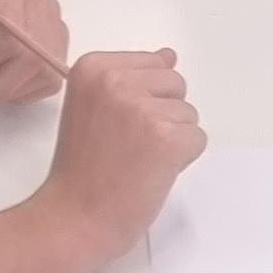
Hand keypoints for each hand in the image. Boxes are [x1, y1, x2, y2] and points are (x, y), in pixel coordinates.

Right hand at [38, 47, 205, 262]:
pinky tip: (151, 173)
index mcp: (94, 67)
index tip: (116, 126)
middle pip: (175, 85)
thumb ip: (132, 79)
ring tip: (137, 161)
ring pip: (189, 114)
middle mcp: (117, 80)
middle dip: (163, 115)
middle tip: (130, 145)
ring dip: (171, 140)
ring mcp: (142, 109)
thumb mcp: (94, 108)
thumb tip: (169, 56)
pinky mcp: (166, 139)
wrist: (74, 217)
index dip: (144, 99)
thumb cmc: (82, 170)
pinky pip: (197, 139)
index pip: (154, 65)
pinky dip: (181, 161)